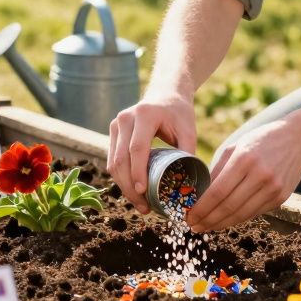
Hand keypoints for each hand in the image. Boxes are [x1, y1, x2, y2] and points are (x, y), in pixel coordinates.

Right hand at [107, 92, 197, 214]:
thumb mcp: (188, 129)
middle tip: (144, 207)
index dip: (138, 172)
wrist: (165, 93)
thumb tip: (188, 184)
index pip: (137, 148)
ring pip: (113, 163)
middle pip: (121, 159)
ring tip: (141, 205)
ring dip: (124, 187)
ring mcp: (116, 125)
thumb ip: (187, 153)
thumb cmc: (179, 113)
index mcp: (144, 115)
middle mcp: (125, 118)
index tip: (143, 192)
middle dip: (130, 187)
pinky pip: (112, 160)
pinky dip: (121, 179)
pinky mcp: (113, 133)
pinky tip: (134, 192)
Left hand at [185, 118, 300, 232]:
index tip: (190, 216)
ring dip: (221, 224)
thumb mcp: (236, 147)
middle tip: (194, 227)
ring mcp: (273, 188)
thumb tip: (200, 194)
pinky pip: (255, 213)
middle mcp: (260, 175)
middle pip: (228, 207)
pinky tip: (226, 220)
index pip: (218, 192)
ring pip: (242, 214)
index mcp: (244, 159)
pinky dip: (238, 218)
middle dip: (208, 220)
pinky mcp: (281, 197)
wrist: (298, 139)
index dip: (202, 208)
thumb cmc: (261, 141)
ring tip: (207, 227)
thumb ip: (218, 170)